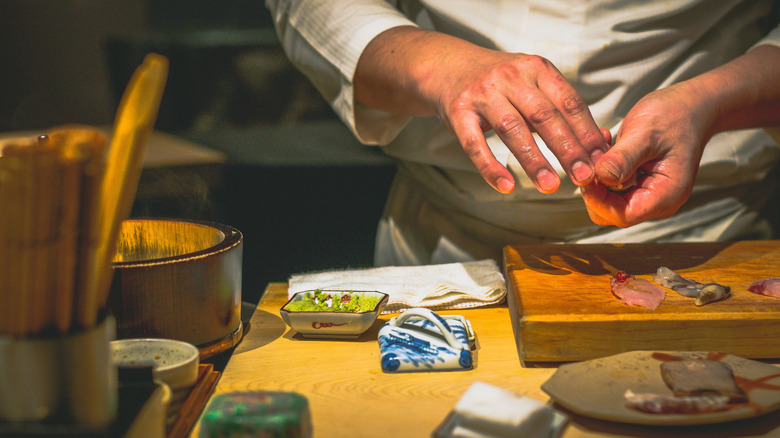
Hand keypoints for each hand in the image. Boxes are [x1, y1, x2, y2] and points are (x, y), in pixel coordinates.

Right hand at [433, 49, 609, 193]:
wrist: (448, 65)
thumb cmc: (500, 83)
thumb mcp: (532, 83)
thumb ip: (561, 110)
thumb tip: (600, 145)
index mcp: (536, 69)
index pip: (569, 103)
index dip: (587, 133)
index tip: (601, 161)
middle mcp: (510, 77)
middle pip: (544, 116)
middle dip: (567, 148)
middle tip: (583, 177)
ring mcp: (482, 94)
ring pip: (512, 129)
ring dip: (533, 160)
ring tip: (550, 186)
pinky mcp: (457, 112)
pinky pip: (475, 144)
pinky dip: (491, 167)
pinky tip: (506, 186)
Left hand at [581, 83, 710, 226]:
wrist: (691, 107)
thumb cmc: (676, 117)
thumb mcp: (646, 134)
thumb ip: (623, 158)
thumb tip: (601, 176)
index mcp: (666, 195)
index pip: (623, 215)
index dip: (599, 201)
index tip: (585, 178)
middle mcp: (657, 200)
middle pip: (612, 212)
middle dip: (595, 189)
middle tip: (589, 161)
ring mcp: (647, 193)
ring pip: (608, 199)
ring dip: (598, 176)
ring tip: (601, 148)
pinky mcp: (639, 183)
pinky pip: (612, 185)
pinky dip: (603, 169)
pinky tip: (606, 147)